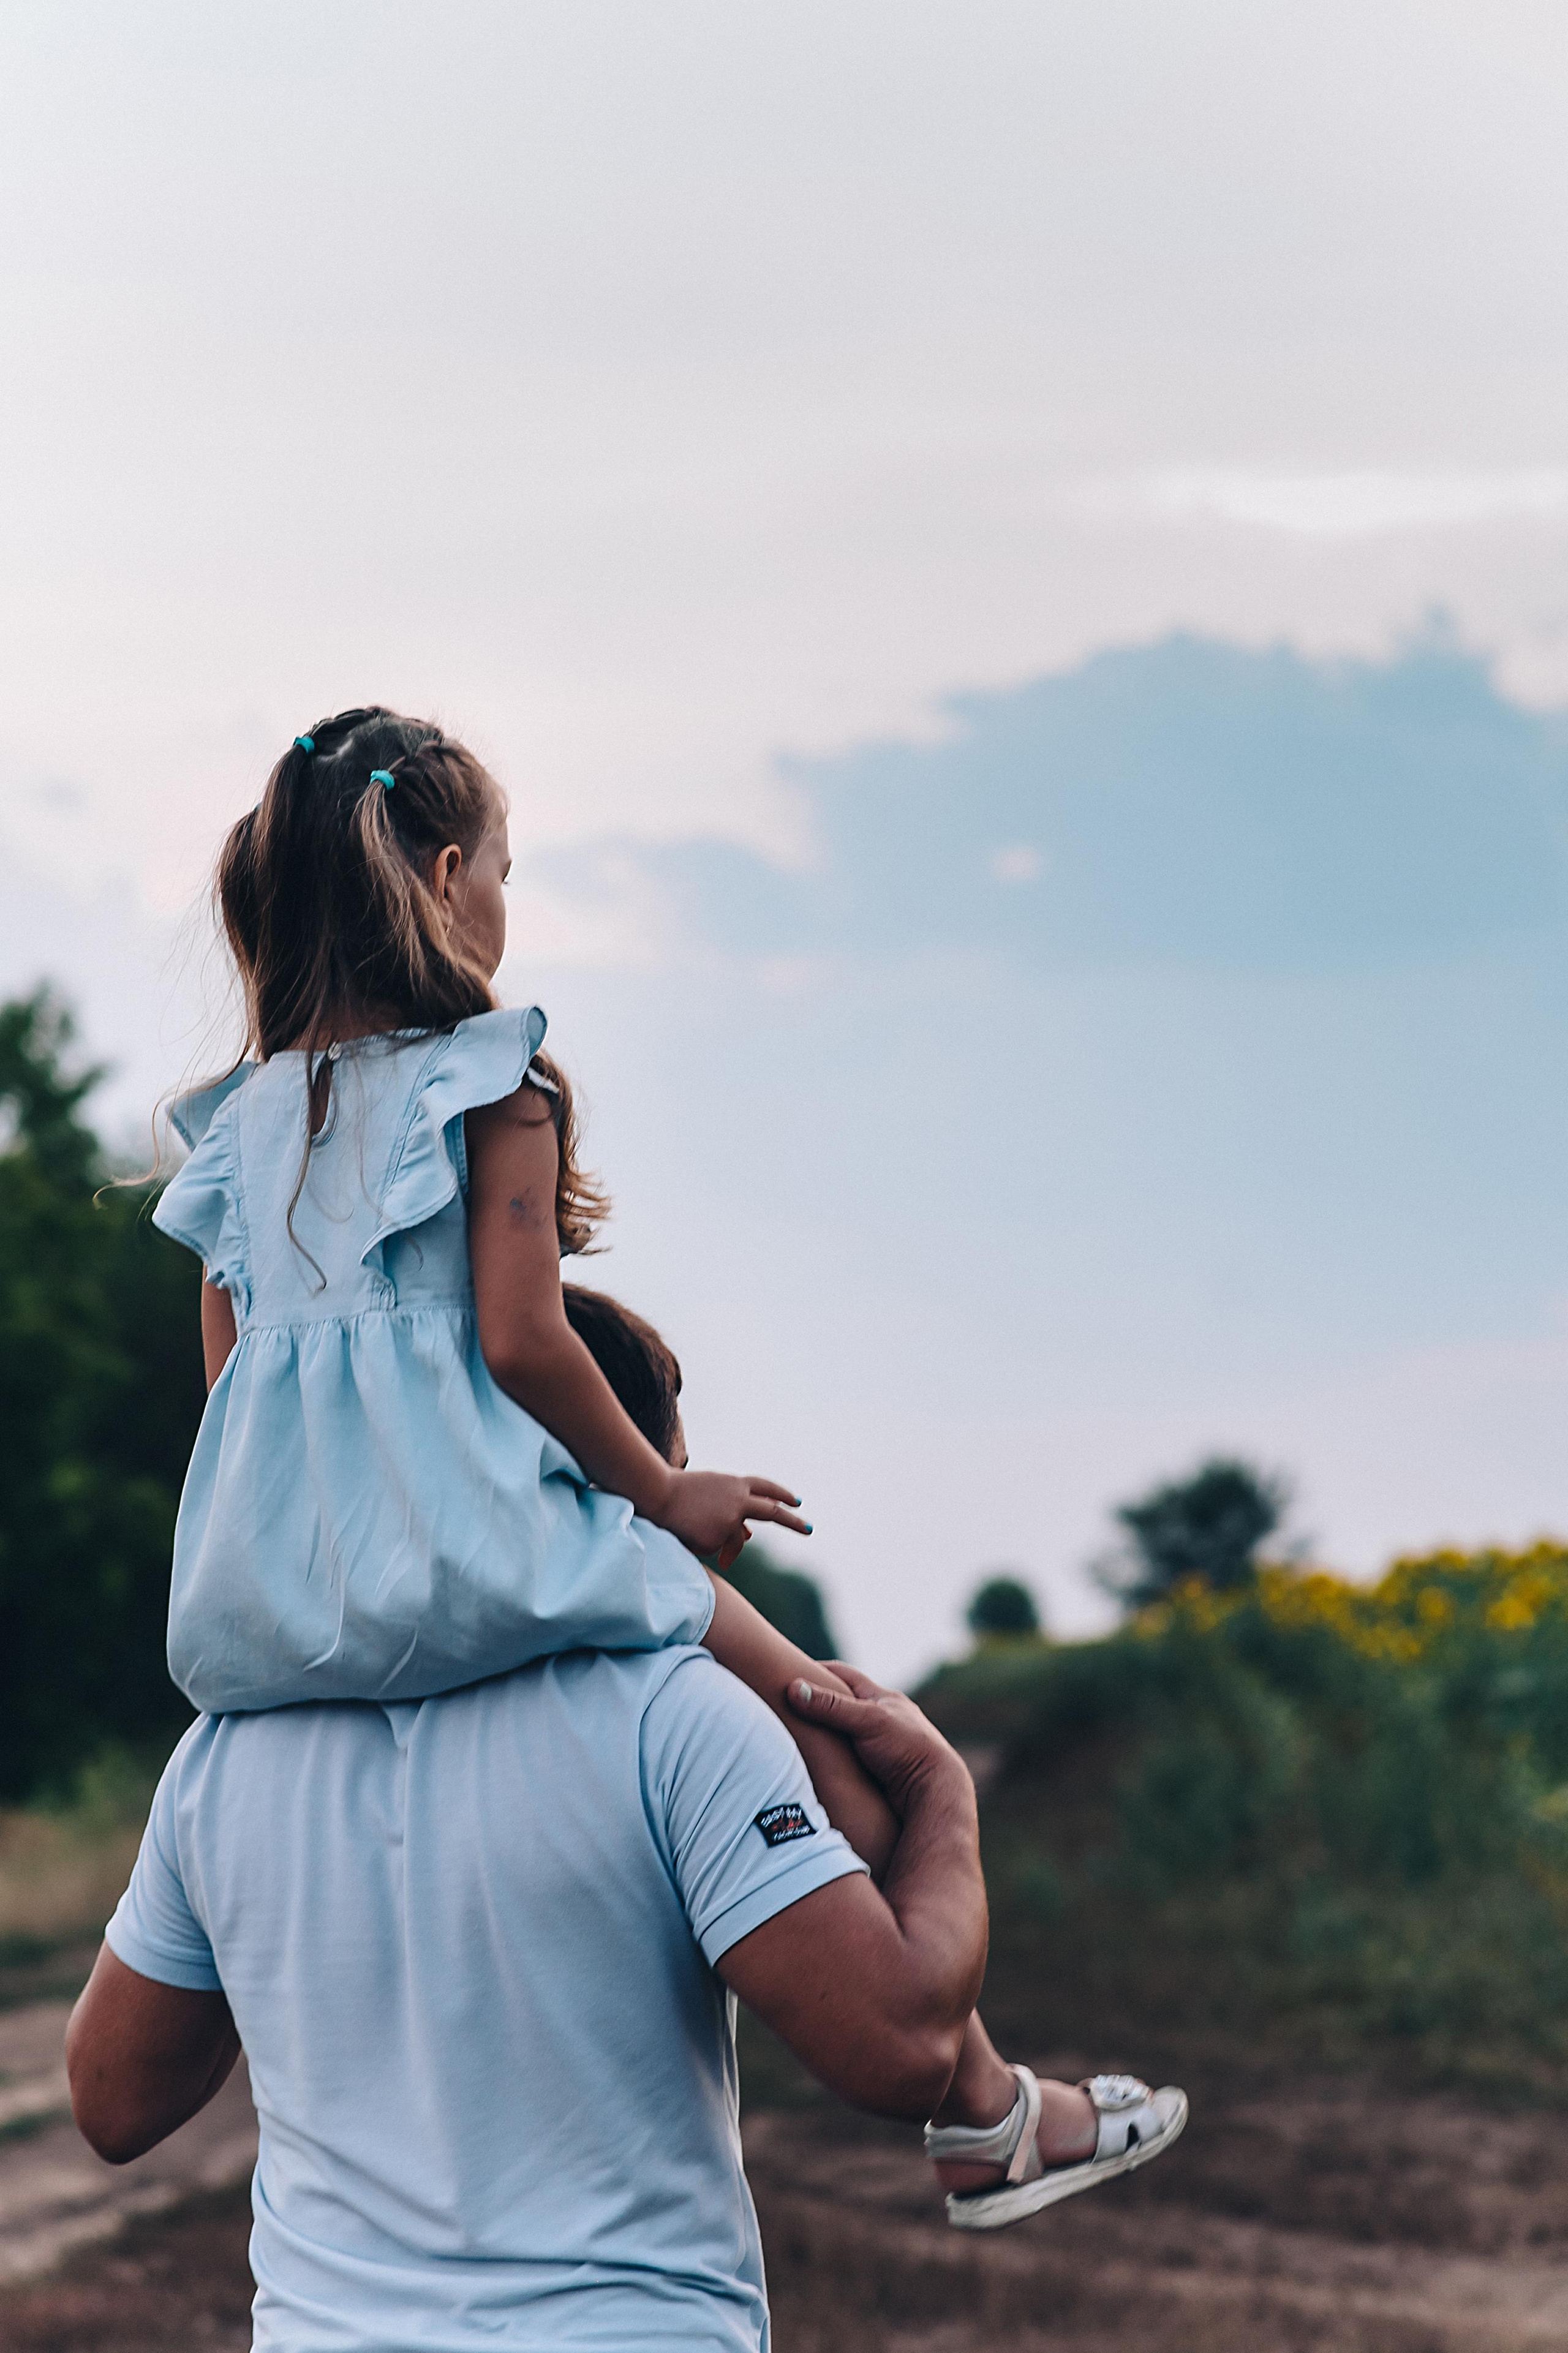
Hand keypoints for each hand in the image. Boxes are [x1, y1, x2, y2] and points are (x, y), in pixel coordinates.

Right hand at [653, 1469, 810, 1570]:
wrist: (658, 1493)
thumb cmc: (678, 1491)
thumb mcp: (710, 1496)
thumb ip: (732, 1509)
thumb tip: (750, 1536)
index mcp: (735, 1484)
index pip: (764, 1487)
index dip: (781, 1494)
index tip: (796, 1501)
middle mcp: (739, 1500)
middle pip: (772, 1512)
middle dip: (793, 1522)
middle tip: (809, 1529)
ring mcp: (731, 1519)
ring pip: (737, 1540)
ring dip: (731, 1551)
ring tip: (723, 1560)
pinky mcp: (720, 1537)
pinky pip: (717, 1548)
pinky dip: (707, 1546)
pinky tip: (690, 1536)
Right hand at [788, 1663, 970, 1822]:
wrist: (935, 1792)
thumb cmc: (906, 1750)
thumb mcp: (867, 1722)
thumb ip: (831, 1707)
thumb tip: (794, 1689)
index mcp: (883, 1699)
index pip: (844, 1675)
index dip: (816, 1671)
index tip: (790, 1672)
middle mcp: (885, 1717)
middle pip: (844, 1703)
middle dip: (819, 1703)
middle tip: (788, 1706)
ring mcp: (884, 1743)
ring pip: (848, 1731)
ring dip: (827, 1732)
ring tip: (799, 1737)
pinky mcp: (882, 1768)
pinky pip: (852, 1756)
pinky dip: (836, 1755)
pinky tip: (822, 1763)